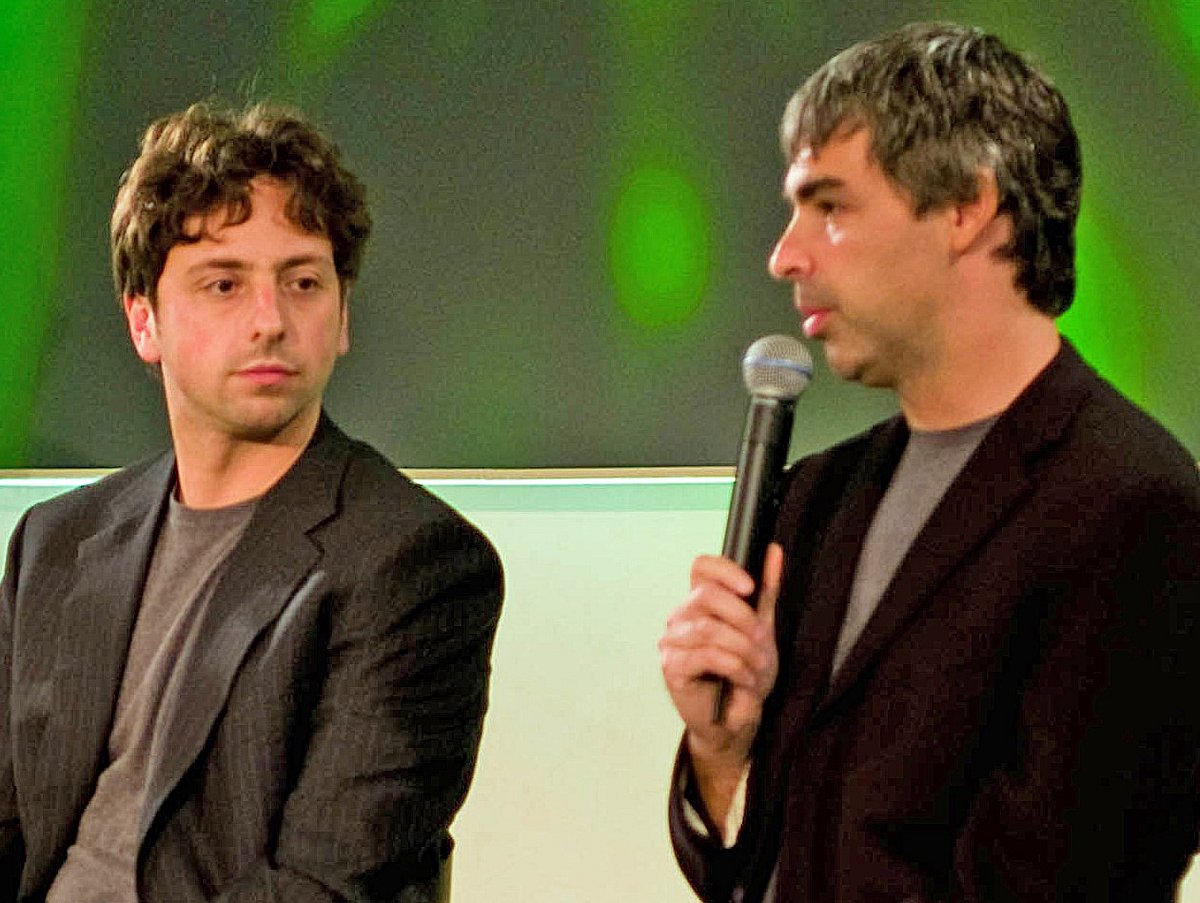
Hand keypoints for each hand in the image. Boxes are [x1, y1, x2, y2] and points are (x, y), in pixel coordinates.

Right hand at [659, 544, 780, 822]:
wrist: (738, 720)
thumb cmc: (746, 675)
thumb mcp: (763, 629)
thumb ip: (766, 591)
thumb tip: (774, 551)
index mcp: (700, 602)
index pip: (701, 567)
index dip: (725, 570)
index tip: (750, 588)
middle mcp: (680, 617)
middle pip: (705, 595)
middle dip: (742, 618)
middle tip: (763, 641)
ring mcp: (672, 641)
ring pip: (708, 628)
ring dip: (742, 649)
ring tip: (757, 667)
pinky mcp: (671, 667)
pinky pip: (704, 655)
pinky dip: (732, 666)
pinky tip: (743, 678)